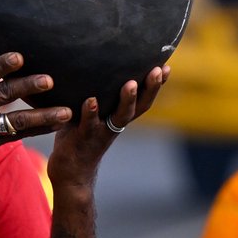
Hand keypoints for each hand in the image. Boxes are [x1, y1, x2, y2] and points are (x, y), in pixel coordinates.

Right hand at [0, 52, 71, 188]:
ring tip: (65, 111)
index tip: (20, 56)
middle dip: (28, 87)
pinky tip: (56, 124)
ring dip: (43, 115)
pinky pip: (17, 136)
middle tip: (50, 80)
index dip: (1, 65)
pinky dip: (38, 129)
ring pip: (16, 120)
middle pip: (2, 95)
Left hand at [48, 65, 169, 190]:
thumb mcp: (93, 114)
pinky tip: (90, 100)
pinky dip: (90, 112)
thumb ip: (99, 95)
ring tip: (130, 84)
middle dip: (151, 88)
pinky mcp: (84, 138)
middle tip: (158, 70)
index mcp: (120, 117)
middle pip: (140, 106)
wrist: (70, 172)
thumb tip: (98, 65)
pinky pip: (89, 124)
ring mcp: (102, 132)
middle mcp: (116, 124)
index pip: (144, 99)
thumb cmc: (80, 135)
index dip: (157, 85)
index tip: (167, 67)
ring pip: (120, 116)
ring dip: (127, 100)